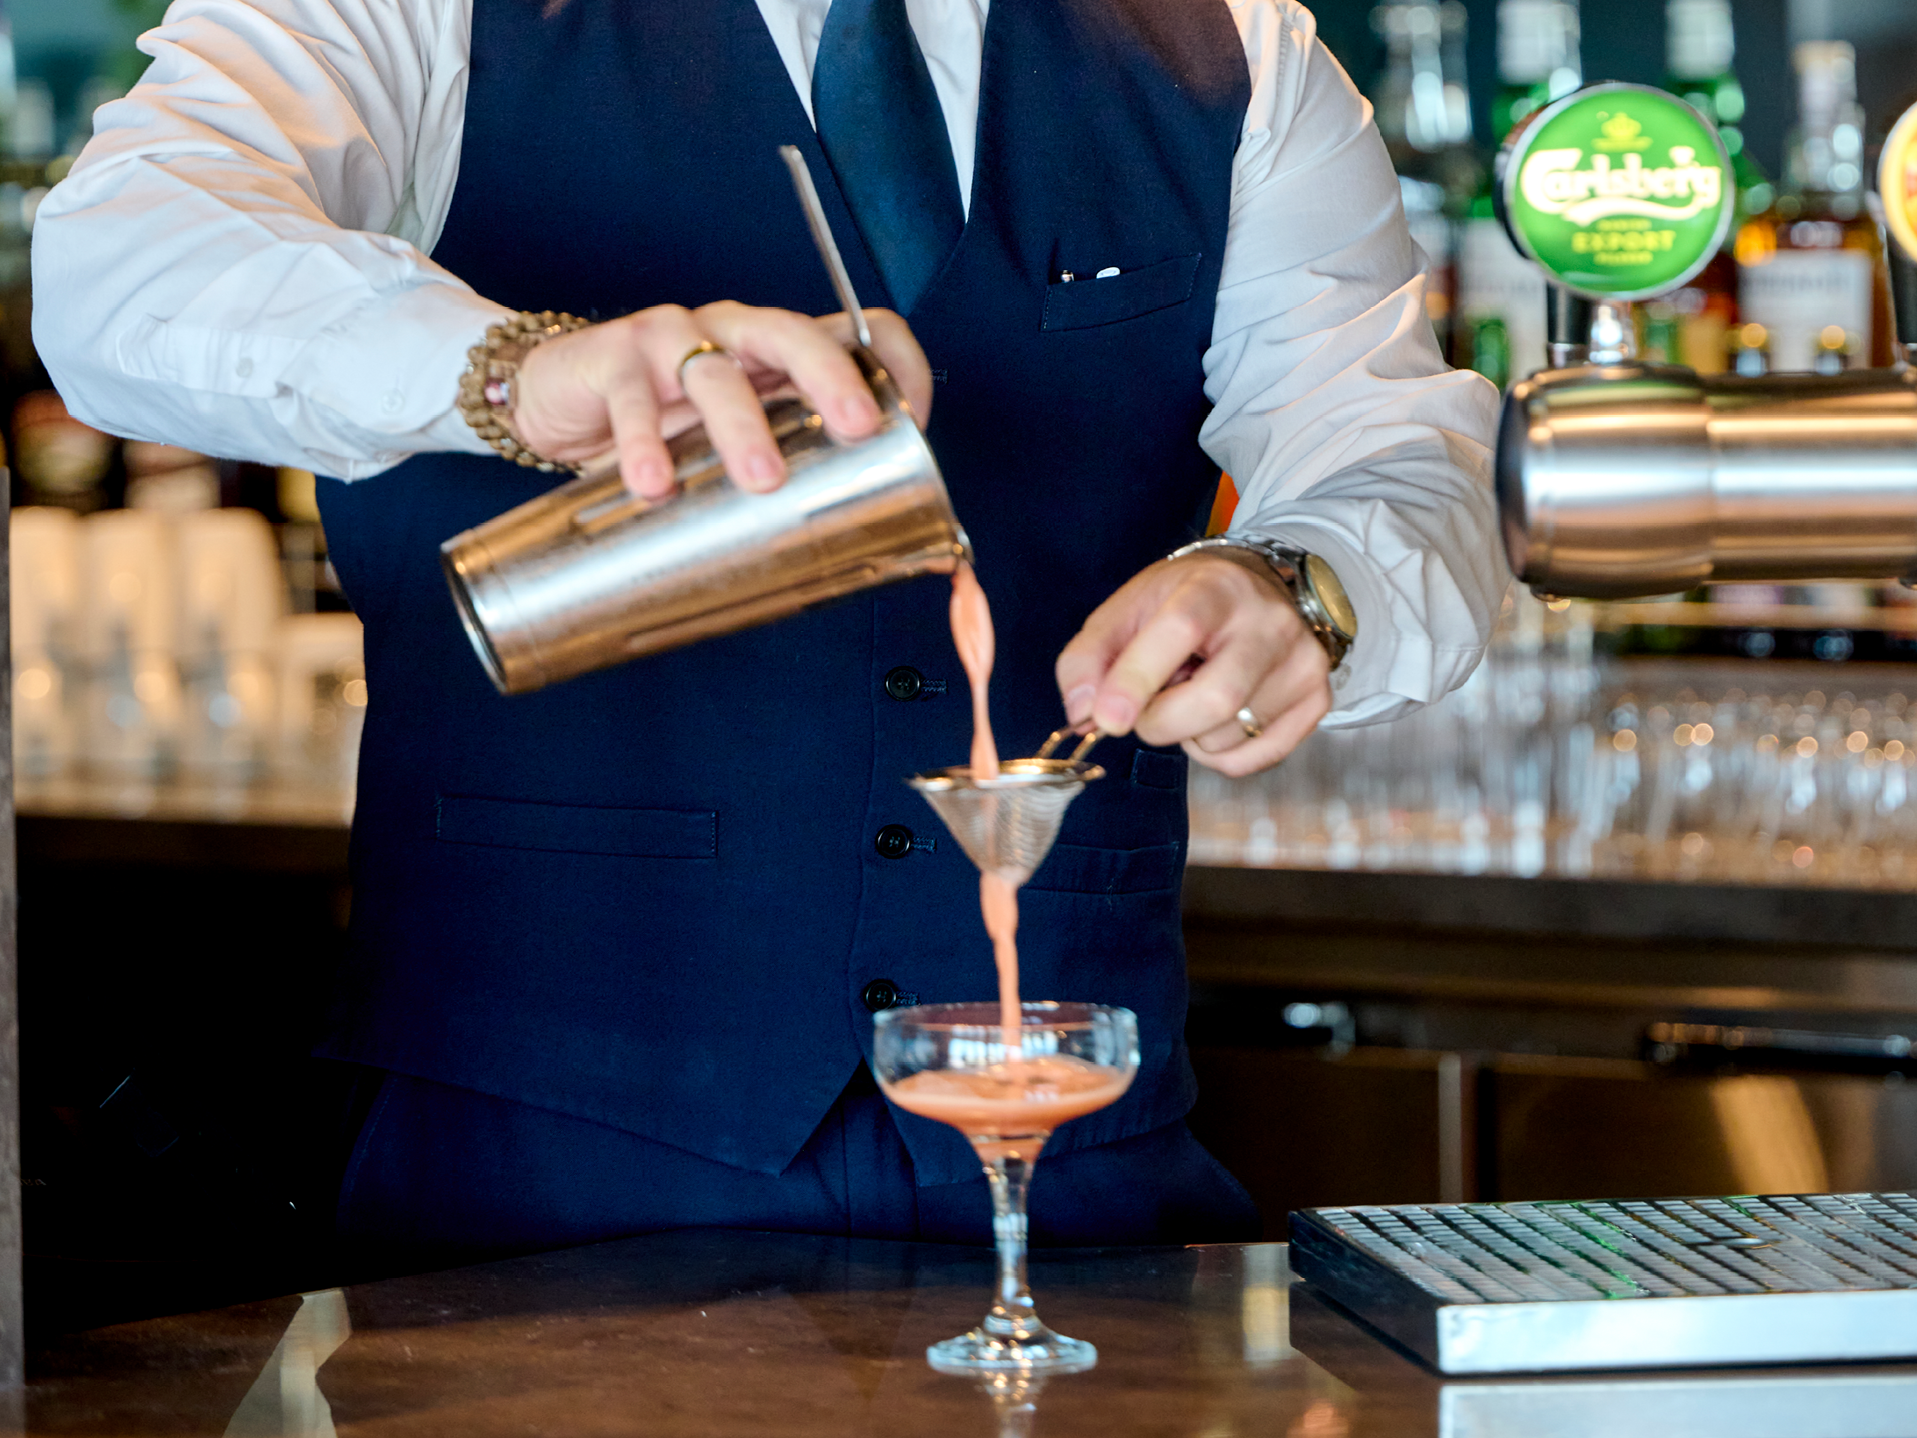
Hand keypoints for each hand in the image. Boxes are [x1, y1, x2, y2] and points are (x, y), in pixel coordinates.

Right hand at [511, 303, 931, 498]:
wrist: (561, 398)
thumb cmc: (666, 424)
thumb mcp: (733, 442)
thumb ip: (784, 470)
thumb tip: (855, 551)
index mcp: (782, 353)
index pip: (860, 333)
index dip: (897, 368)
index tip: (913, 425)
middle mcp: (737, 334)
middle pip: (795, 334)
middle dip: (831, 380)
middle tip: (855, 428)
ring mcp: (676, 339)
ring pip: (716, 371)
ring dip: (742, 426)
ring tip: (760, 479)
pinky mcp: (617, 358)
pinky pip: (634, 396)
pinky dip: (643, 441)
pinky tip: (652, 482)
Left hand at [1055, 553, 1331, 777]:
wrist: (1260, 588)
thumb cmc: (1184, 603)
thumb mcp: (1127, 610)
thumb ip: (1088, 659)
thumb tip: (1084, 714)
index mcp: (1215, 587)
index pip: (1180, 631)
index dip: (1138, 679)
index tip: (1106, 718)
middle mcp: (1269, 622)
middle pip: (1215, 699)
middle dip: (1161, 723)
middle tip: (1145, 712)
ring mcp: (1302, 662)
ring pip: (1228, 737)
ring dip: (1190, 735)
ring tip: (1195, 693)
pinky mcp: (1316, 699)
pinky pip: (1254, 759)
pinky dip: (1219, 754)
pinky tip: (1218, 716)